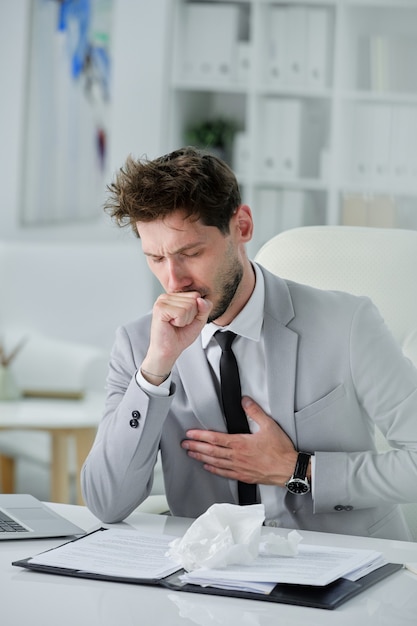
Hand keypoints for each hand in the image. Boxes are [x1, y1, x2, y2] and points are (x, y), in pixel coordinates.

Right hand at [141, 292, 212, 382]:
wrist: (168, 350)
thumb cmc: (180, 336)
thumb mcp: (199, 320)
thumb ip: (205, 308)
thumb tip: (201, 299)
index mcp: (175, 296)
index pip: (196, 295)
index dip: (196, 311)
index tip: (185, 319)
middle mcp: (167, 296)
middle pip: (194, 300)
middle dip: (191, 316)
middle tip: (179, 324)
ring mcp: (162, 301)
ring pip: (189, 306)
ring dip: (185, 320)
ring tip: (175, 324)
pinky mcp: (160, 308)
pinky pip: (181, 312)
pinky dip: (180, 322)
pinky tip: (171, 324)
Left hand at [181, 396, 297, 486]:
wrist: (289, 469)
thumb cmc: (281, 450)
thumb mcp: (269, 426)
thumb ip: (255, 412)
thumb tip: (245, 401)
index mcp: (241, 443)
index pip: (215, 438)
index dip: (201, 435)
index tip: (191, 434)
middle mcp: (237, 457)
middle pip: (211, 451)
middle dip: (196, 446)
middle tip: (184, 444)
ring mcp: (239, 468)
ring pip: (215, 462)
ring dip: (201, 457)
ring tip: (191, 454)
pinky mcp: (244, 476)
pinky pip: (224, 473)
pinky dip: (214, 470)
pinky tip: (208, 467)